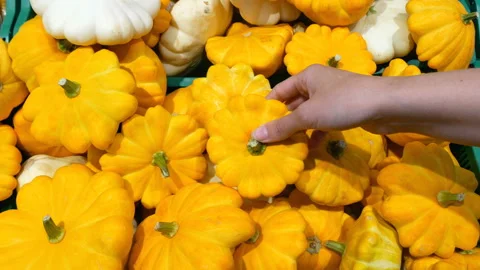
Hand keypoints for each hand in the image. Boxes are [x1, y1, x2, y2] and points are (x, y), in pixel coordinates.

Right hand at [252, 64, 383, 142]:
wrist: (386, 106)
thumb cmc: (342, 103)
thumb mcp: (308, 116)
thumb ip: (282, 126)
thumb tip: (255, 136)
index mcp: (306, 77)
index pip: (279, 92)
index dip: (267, 109)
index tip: (255, 127)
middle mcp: (317, 84)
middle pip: (293, 105)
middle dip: (282, 123)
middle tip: (268, 142)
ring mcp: (331, 98)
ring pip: (308, 115)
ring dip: (299, 131)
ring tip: (285, 148)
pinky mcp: (343, 111)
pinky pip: (322, 122)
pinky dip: (316, 134)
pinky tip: (311, 149)